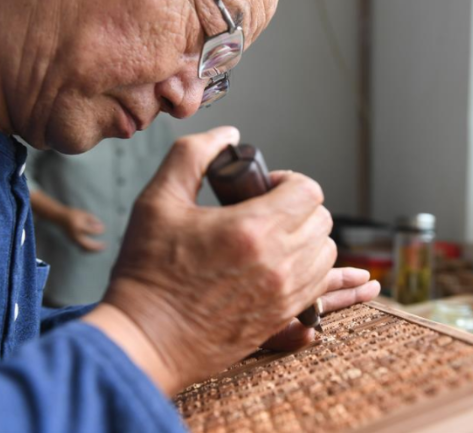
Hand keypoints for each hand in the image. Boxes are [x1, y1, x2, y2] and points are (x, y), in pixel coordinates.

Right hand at [58, 208, 105, 251]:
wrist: (60, 217)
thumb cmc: (74, 214)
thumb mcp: (84, 214)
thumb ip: (93, 220)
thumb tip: (102, 228)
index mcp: (78, 226)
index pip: (90, 231)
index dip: (98, 230)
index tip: (103, 228)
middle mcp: (75, 235)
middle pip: (87, 244)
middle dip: (96, 246)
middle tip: (105, 245)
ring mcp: (73, 239)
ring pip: (84, 248)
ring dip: (93, 250)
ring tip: (102, 248)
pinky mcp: (72, 241)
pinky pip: (81, 248)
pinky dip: (88, 249)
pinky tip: (95, 248)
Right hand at [94, 126, 375, 395]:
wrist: (147, 338)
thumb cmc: (148, 273)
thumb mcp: (157, 200)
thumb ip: (193, 155)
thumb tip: (227, 135)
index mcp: (252, 229)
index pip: (308, 191)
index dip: (289, 181)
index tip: (265, 188)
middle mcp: (278, 263)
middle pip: (321, 220)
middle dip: (299, 207)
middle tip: (267, 210)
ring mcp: (284, 294)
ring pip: (325, 254)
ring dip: (307, 238)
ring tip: (274, 238)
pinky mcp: (283, 317)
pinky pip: (320, 287)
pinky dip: (310, 269)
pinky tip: (283, 265)